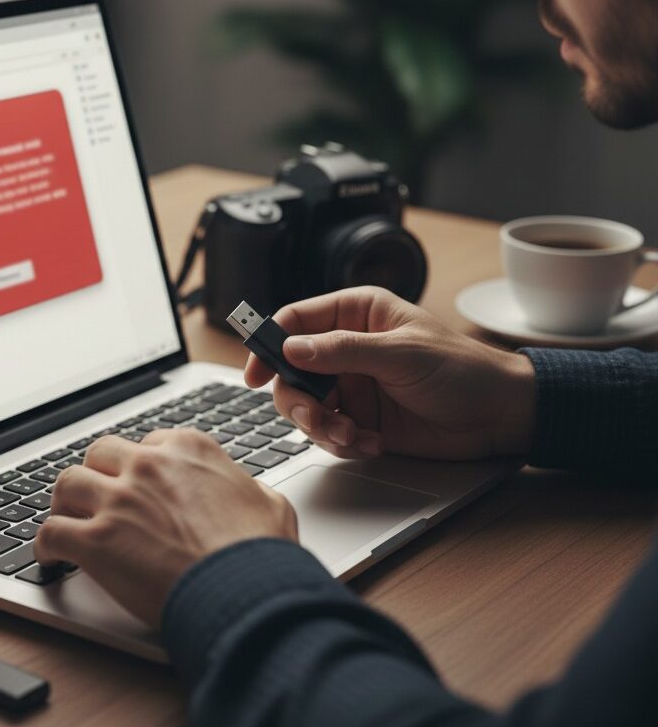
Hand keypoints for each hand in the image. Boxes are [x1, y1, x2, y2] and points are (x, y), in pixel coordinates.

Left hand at [33, 429, 297, 627]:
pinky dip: (45, 545)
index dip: (138, 466)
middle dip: (97, 474)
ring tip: (65, 518)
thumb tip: (248, 494)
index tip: (136, 483)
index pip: (147, 444)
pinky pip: (52, 532)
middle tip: (97, 497)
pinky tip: (50, 557)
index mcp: (188, 450)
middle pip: (101, 454)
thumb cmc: (261, 554)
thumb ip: (247, 489)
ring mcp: (119, 501)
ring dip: (64, 502)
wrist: (246, 592)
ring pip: (67, 483)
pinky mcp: (97, 541)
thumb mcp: (270, 503)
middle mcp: (149, 466)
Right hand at [244, 287, 535, 461]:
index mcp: (356, 314)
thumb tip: (291, 348)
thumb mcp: (400, 353)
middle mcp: (346, 348)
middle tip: (314, 417)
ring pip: (305, 406)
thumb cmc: (462, 369)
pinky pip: (328, 433)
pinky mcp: (360, 419)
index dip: (268, 344)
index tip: (254, 372)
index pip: (295, 320)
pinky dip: (342, 442)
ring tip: (351, 436)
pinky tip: (370, 443)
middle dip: (297, 399)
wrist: (501, 416)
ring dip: (321, 426)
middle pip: (291, 371)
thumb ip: (342, 351)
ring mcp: (353, 386)